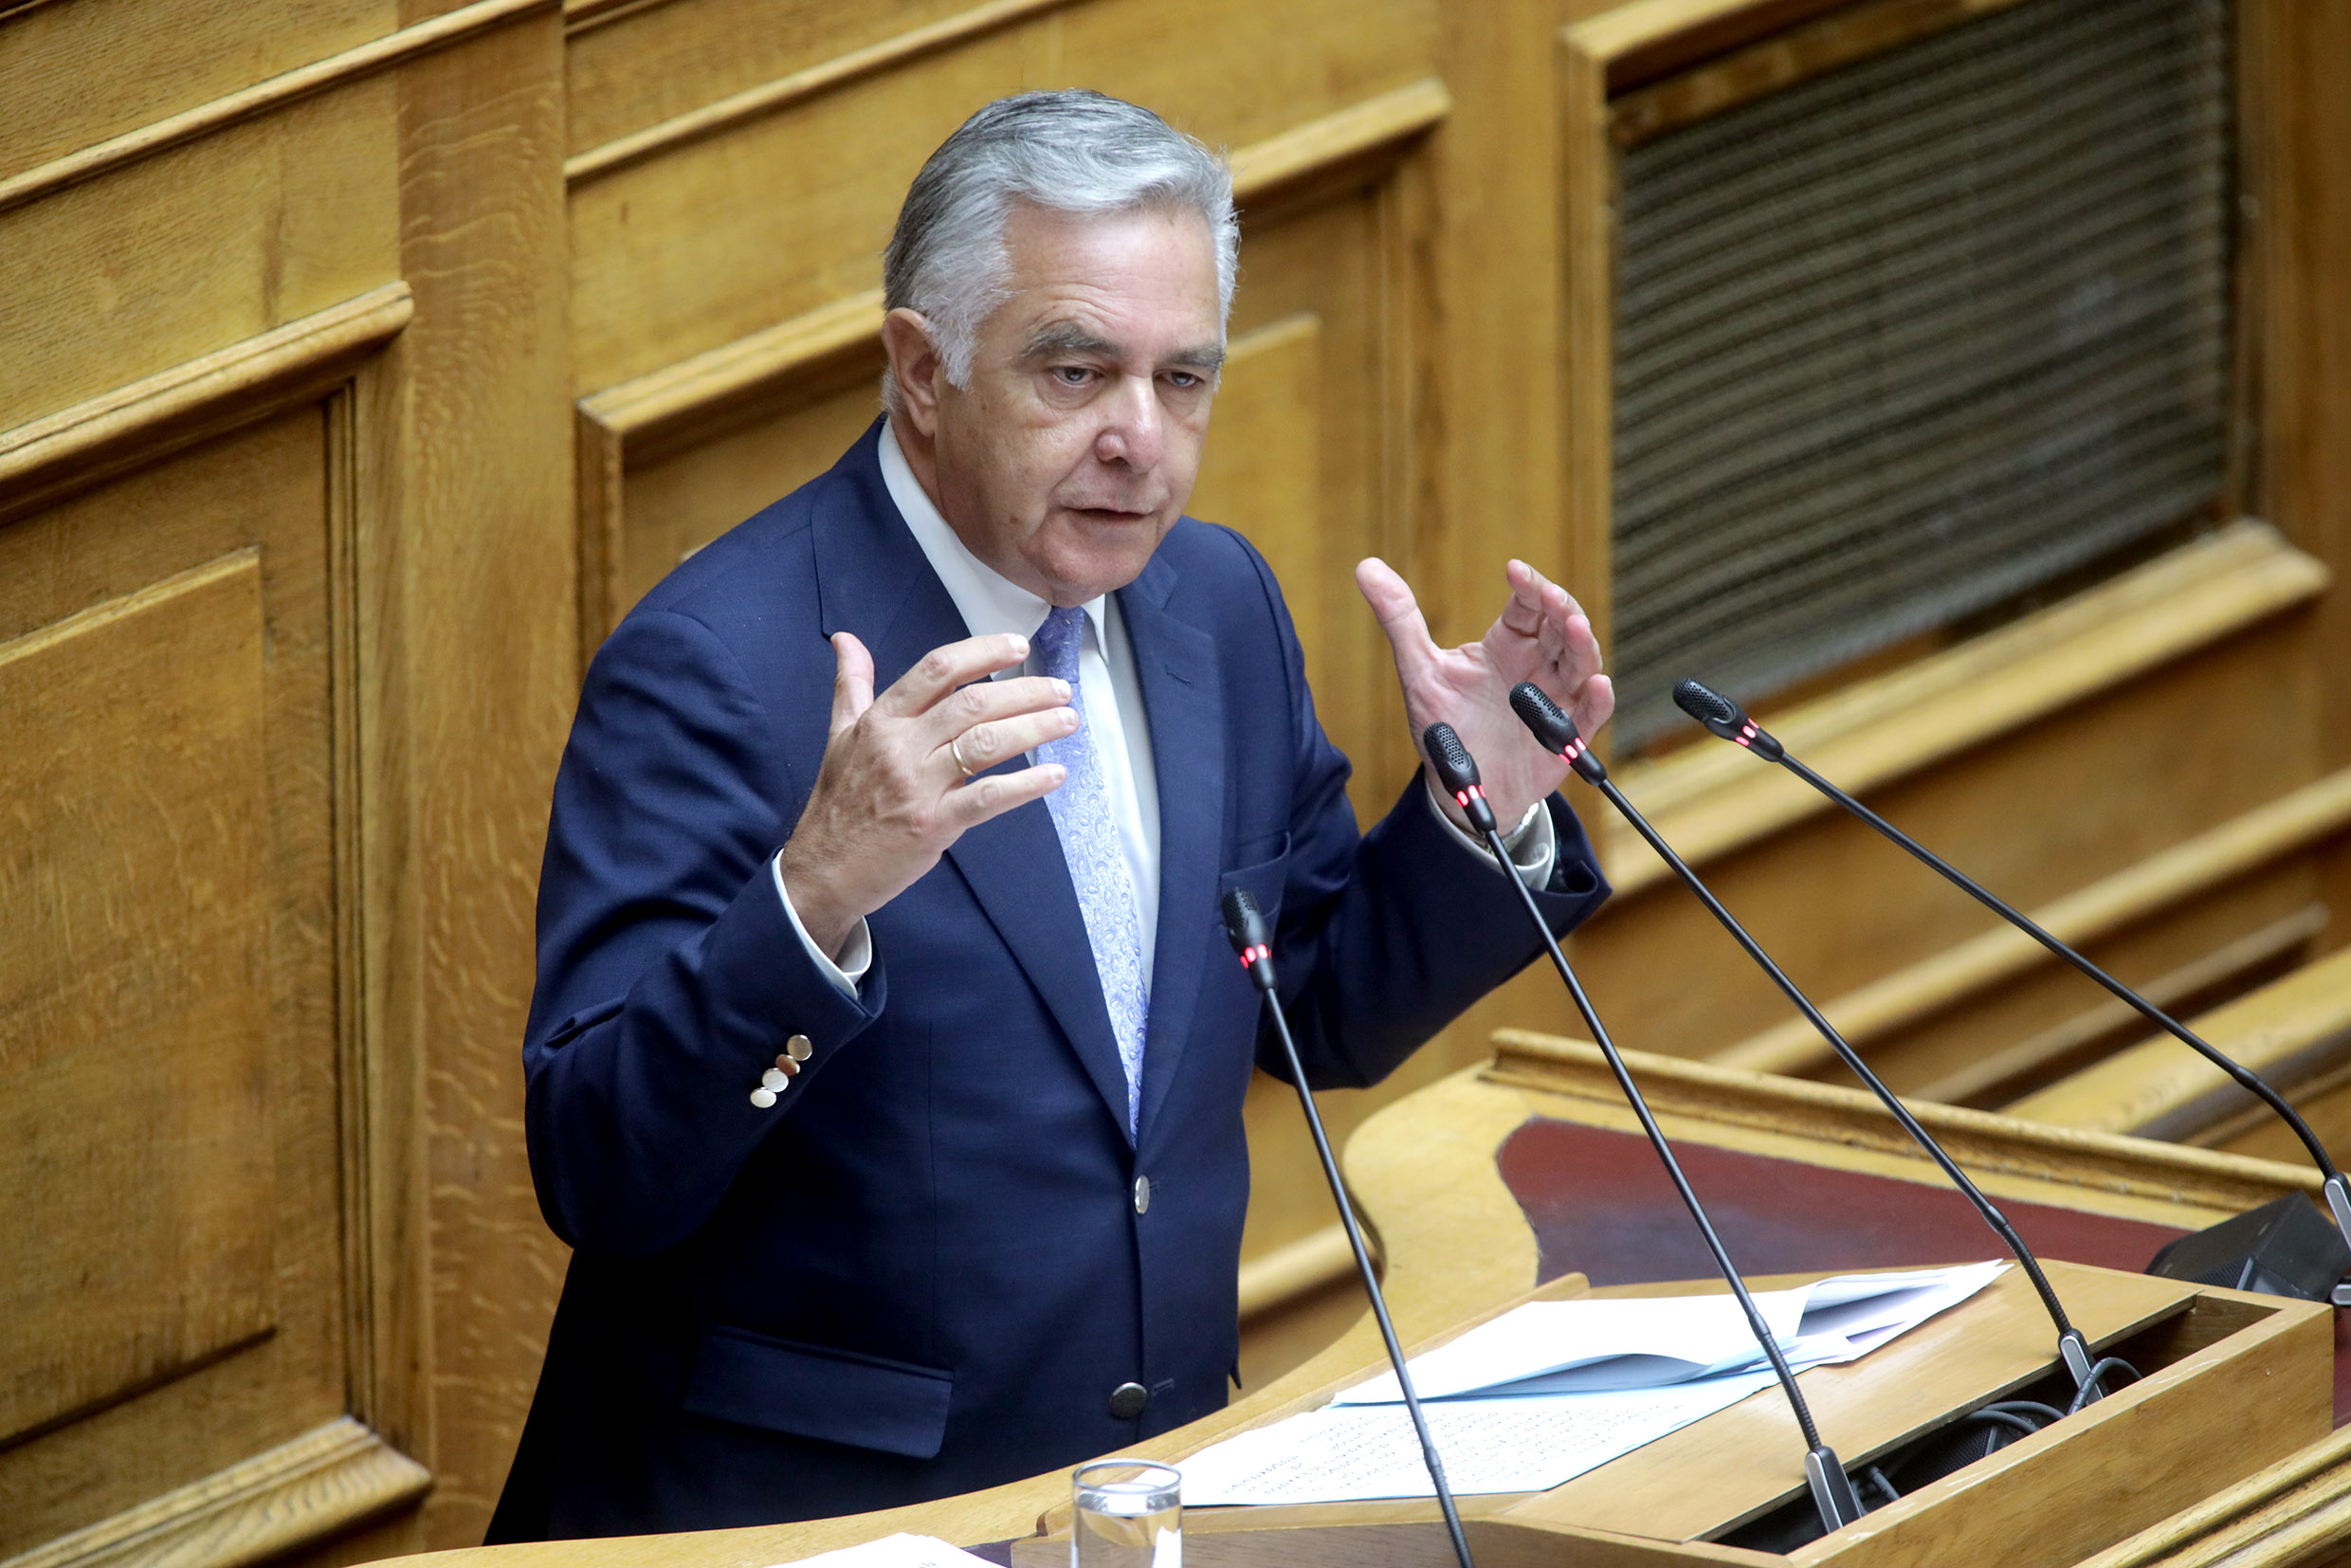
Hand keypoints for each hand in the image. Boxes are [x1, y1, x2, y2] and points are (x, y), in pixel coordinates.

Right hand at [778, 631, 1075, 955]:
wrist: (823, 869)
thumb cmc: (837, 803)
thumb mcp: (838, 736)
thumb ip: (851, 685)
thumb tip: (846, 639)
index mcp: (881, 721)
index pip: (938, 671)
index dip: (983, 653)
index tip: (1020, 646)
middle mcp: (899, 747)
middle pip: (972, 704)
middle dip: (1025, 692)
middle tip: (1061, 690)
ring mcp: (917, 787)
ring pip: (985, 744)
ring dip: (1034, 728)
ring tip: (1067, 722)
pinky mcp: (933, 825)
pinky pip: (987, 798)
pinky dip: (1026, 785)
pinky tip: (1055, 775)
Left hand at [1356, 557, 1613, 833]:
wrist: (1459, 789)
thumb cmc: (1446, 726)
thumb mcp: (1420, 670)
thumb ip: (1400, 619)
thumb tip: (1366, 566)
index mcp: (1507, 645)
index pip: (1526, 606)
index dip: (1528, 585)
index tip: (1514, 570)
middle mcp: (1538, 666)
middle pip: (1562, 626)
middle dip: (1561, 607)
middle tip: (1551, 597)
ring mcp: (1556, 699)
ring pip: (1582, 663)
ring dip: (1583, 644)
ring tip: (1574, 627)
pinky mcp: (1566, 737)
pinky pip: (1591, 715)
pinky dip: (1599, 700)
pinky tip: (1598, 685)